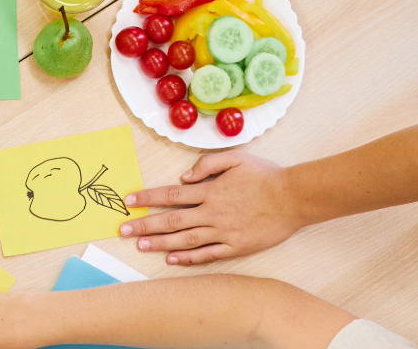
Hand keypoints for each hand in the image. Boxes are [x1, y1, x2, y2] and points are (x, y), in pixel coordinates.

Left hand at [118, 151, 302, 264]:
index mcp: (210, 190)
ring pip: (185, 240)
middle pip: (171, 220)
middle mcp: (212, 213)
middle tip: (123, 231)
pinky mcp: (235, 247)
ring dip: (160, 243)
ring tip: (140, 246)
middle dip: (144, 225)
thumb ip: (207, 164)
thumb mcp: (236, 158)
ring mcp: (223, 232)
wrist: (293, 198)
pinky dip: (188, 258)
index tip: (129, 203)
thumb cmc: (266, 176)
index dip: (148, 198)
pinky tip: (171, 259)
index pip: (171, 195)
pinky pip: (207, 255)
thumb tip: (183, 175)